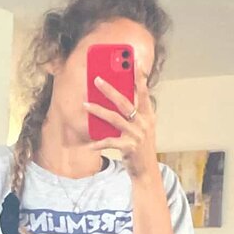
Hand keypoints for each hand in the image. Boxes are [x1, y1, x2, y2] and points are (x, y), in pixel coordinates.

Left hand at [83, 64, 159, 181]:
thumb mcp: (142, 127)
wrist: (146, 170)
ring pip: (114, 118)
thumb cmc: (141, 146)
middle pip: (124, 102)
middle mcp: (143, 122)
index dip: (140, 78)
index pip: (144, 93)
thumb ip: (133, 113)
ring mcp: (136, 135)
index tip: (135, 63)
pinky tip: (89, 144)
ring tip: (85, 104)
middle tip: (97, 79)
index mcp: (148, 115)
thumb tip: (116, 98)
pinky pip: (110, 142)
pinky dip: (98, 143)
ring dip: (98, 110)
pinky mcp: (129, 147)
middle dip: (110, 90)